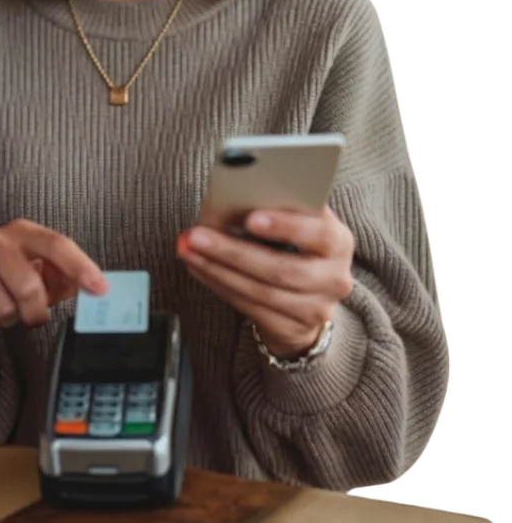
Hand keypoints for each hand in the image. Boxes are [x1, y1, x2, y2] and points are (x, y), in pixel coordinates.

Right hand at [0, 219, 106, 335]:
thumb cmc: (5, 278)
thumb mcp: (37, 273)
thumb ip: (63, 277)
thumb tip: (87, 284)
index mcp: (22, 232)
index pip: (56, 244)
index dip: (80, 266)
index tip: (99, 288)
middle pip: (29, 286)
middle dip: (35, 311)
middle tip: (32, 315)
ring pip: (3, 308)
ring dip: (7, 318)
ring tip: (0, 306)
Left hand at [177, 207, 353, 357]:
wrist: (308, 295)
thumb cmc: (293, 243)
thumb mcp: (293, 222)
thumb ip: (271, 209)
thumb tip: (225, 198)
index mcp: (338, 240)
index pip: (318, 232)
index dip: (285, 226)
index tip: (250, 218)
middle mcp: (335, 276)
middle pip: (282, 269)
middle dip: (233, 251)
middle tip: (197, 235)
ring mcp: (318, 307)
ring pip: (262, 291)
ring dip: (218, 270)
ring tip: (189, 250)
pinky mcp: (295, 328)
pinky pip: (252, 308)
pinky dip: (220, 285)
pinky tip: (200, 268)